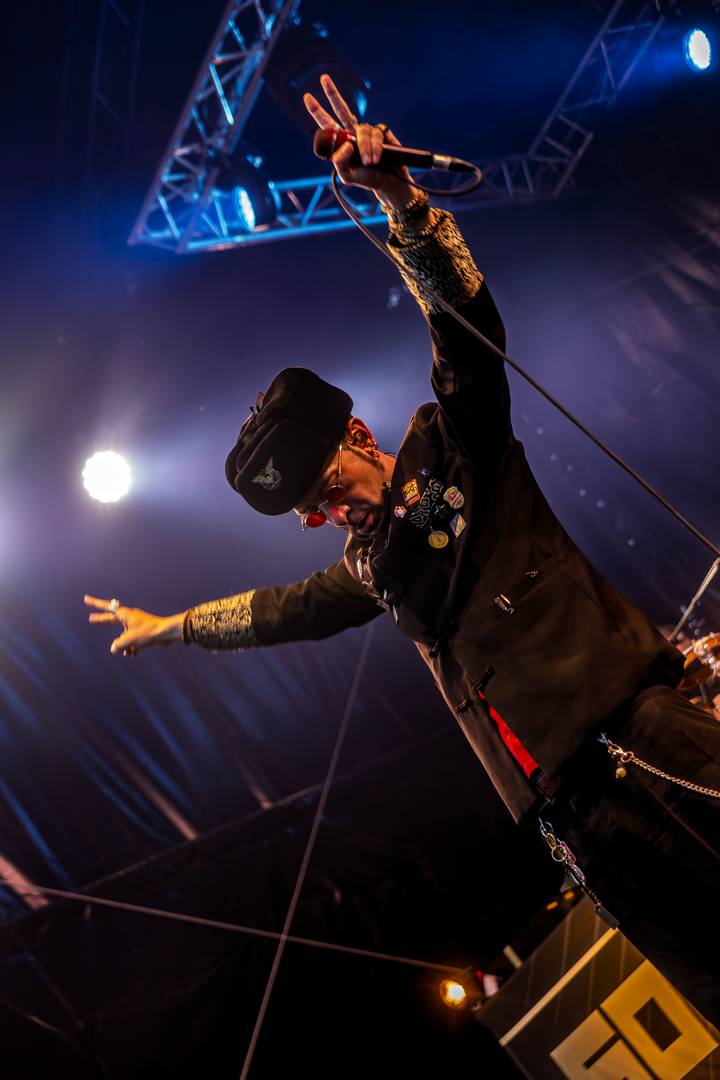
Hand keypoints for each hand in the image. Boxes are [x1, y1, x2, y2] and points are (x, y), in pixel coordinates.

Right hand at [84, 595, 184, 655]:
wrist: (167, 633)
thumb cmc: (148, 633)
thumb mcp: (129, 640)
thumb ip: (118, 645)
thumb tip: (114, 649)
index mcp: (124, 614)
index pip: (106, 607)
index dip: (95, 604)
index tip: (85, 599)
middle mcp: (129, 618)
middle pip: (111, 619)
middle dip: (102, 621)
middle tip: (91, 619)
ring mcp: (136, 624)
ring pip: (123, 635)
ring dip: (123, 645)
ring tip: (127, 652)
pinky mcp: (143, 632)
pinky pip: (132, 640)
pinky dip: (131, 647)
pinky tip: (133, 654)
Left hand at [304, 74, 417, 211]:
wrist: (388, 183)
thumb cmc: (367, 179)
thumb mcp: (347, 175)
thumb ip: (339, 162)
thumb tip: (346, 143)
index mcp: (341, 142)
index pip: (327, 124)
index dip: (317, 111)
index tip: (307, 96)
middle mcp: (352, 133)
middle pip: (341, 109)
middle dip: (332, 94)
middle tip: (323, 78)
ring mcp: (366, 132)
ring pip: (361, 131)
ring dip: (364, 147)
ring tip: (369, 162)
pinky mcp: (381, 132)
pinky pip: (375, 134)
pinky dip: (375, 147)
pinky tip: (377, 158)